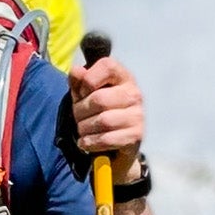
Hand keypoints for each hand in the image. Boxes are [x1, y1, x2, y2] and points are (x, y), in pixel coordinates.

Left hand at [67, 55, 145, 182]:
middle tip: (79, 118)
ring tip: (84, 131)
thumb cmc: (99, 116)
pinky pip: (106, 139)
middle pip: (98, 99)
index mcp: (123, 78)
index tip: (82, 93)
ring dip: (84, 129)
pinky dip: (90, 143)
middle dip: (80, 112)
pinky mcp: (136, 135)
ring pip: (102, 121)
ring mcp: (137, 115)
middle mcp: (134, 94)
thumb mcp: (85, 97)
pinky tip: (87, 143)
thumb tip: (76, 71)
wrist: (115, 149)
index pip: (107, 66)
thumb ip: (79, 83)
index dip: (88, 80)